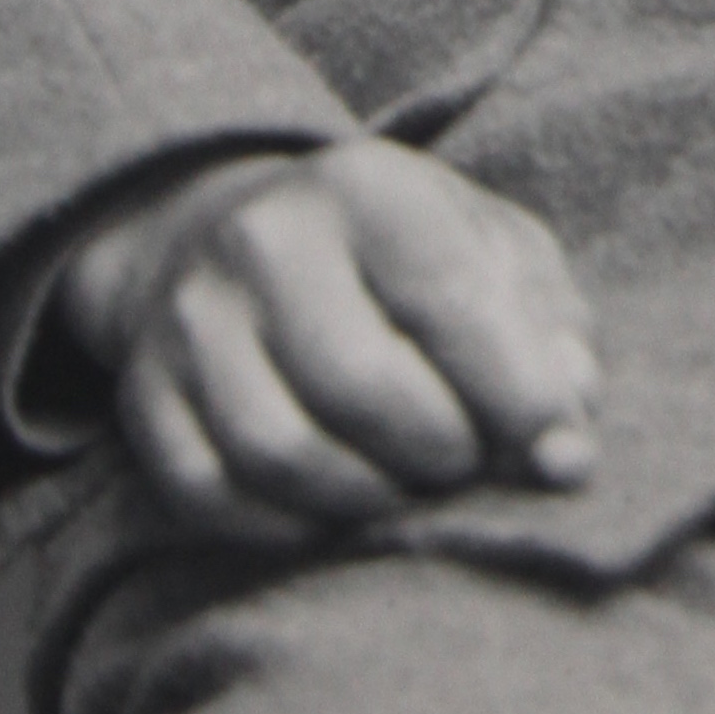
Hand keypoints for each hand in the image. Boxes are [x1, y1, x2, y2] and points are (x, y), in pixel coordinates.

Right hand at [55, 136, 600, 542]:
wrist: (233, 226)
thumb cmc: (399, 252)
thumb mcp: (489, 248)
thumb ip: (549, 332)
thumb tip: (568, 445)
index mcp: (370, 185)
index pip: (449, 298)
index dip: (515, 394)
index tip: (555, 452)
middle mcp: (268, 237)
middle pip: (360, 385)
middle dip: (438, 452)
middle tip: (465, 464)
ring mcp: (195, 316)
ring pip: (278, 451)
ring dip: (365, 499)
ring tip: (405, 486)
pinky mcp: (146, 392)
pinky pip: (209, 493)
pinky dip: (283, 528)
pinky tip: (331, 509)